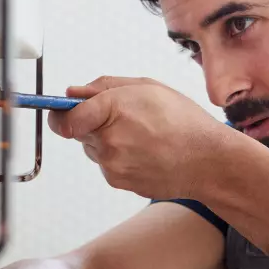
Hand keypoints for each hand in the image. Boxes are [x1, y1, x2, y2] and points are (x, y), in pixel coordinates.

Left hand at [47, 76, 226, 199]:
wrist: (208, 161)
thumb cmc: (184, 122)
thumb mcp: (147, 87)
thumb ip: (104, 87)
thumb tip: (73, 93)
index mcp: (114, 109)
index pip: (65, 117)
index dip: (60, 112)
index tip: (60, 110)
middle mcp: (109, 140)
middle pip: (77, 131)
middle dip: (91, 122)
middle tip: (123, 118)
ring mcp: (112, 165)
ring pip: (92, 148)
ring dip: (106, 140)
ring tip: (140, 136)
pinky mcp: (117, 181)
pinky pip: (106, 164)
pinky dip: (118, 157)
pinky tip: (143, 152)